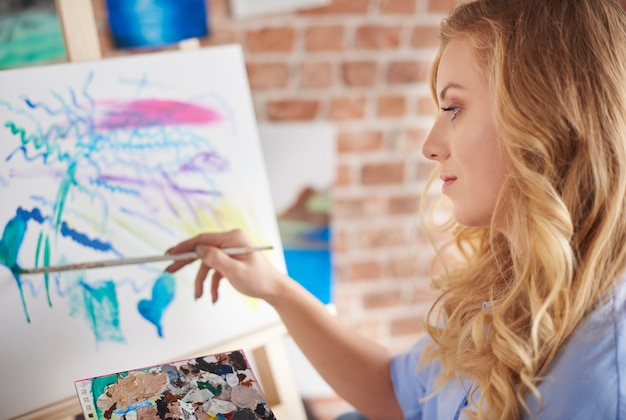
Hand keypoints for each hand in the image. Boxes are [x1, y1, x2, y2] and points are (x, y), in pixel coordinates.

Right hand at [164, 229, 287, 303]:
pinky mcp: (232, 261)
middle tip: (169, 271)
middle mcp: (231, 241)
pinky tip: (213, 297)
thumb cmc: (259, 280)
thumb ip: (216, 259)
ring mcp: (231, 251)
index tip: (170, 254)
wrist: (275, 290)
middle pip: (202, 249)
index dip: (185, 247)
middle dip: (186, 262)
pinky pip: (216, 271)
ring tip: (199, 296)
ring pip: (207, 263)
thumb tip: (198, 250)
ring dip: (202, 281)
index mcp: (233, 238)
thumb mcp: (235, 271)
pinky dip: (212, 284)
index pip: (203, 239)